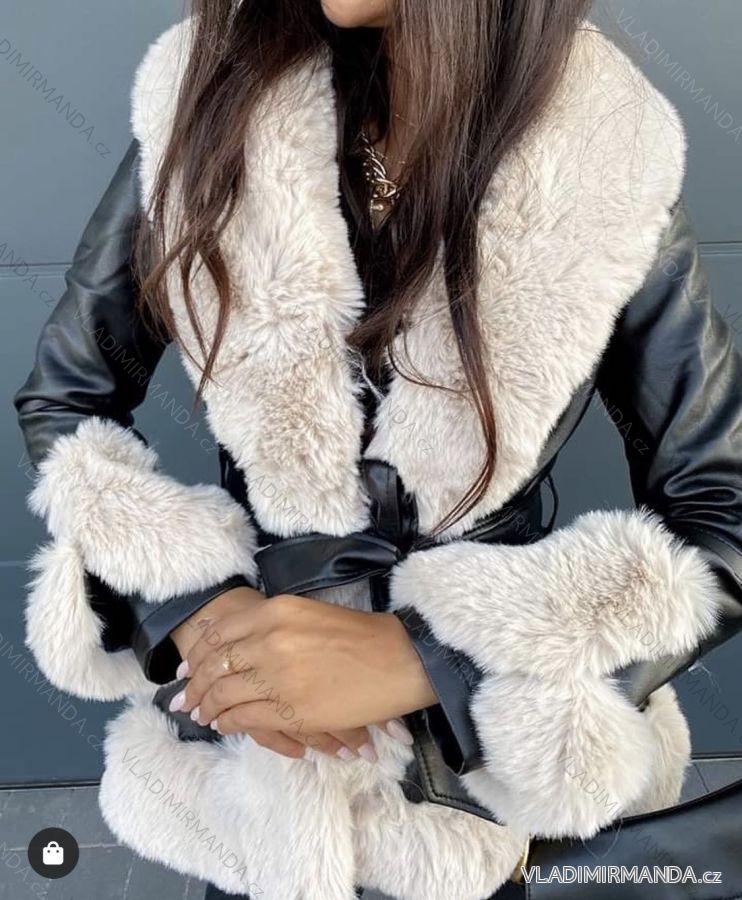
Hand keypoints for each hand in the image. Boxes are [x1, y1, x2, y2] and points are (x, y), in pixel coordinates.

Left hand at [172, 593, 435, 741]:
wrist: (399, 659)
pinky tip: (225, 724)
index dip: (197, 654)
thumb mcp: (310, 614)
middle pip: (216, 665)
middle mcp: (271, 640)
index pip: (220, 634)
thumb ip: (273, 626)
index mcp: (276, 611)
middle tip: (185, 697)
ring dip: (208, 706)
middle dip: (195, 684)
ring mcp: (280, 676)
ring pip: (226, 694)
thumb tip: (240, 646)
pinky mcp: (292, 709)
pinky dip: (229, 722)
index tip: (187, 667)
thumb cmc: (361, 635)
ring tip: (202, 714)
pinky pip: (245, 718)